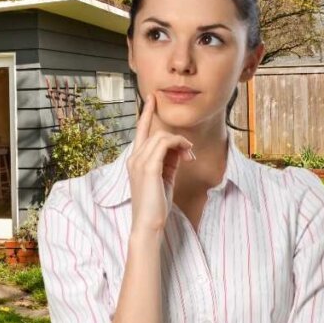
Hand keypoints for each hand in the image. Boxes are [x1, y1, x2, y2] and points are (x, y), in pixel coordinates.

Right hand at [127, 93, 195, 235]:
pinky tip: (187, 155)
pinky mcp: (149, 167)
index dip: (146, 113)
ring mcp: (139, 162)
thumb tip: (179, 149)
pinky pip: (165, 143)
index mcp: (135, 160)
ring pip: (162, 136)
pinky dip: (179, 145)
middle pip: (155, 132)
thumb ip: (169, 161)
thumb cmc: (156, 205)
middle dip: (174, 136)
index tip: (151, 98)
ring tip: (189, 157)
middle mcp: (134, 158)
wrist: (148, 224)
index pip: (140, 131)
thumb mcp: (164, 178)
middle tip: (188, 151)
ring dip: (180, 143)